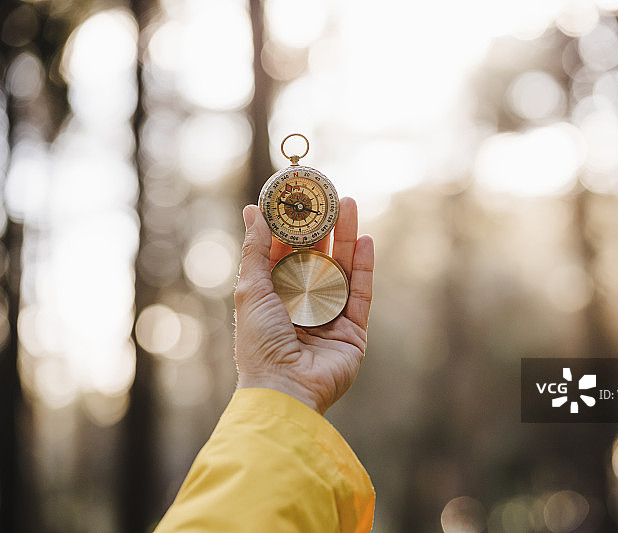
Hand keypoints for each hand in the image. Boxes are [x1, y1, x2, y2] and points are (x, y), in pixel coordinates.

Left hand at [234, 197, 374, 413]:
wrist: (285, 389)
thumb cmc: (260, 343)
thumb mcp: (251, 289)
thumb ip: (255, 249)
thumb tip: (252, 209)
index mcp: (274, 297)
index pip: (286, 254)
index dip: (293, 226)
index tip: (299, 197)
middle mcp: (303, 306)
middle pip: (317, 258)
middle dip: (324, 226)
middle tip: (330, 195)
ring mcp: (330, 317)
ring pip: (342, 270)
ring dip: (347, 238)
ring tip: (351, 205)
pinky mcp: (353, 331)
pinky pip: (361, 293)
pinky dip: (364, 267)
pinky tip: (366, 240)